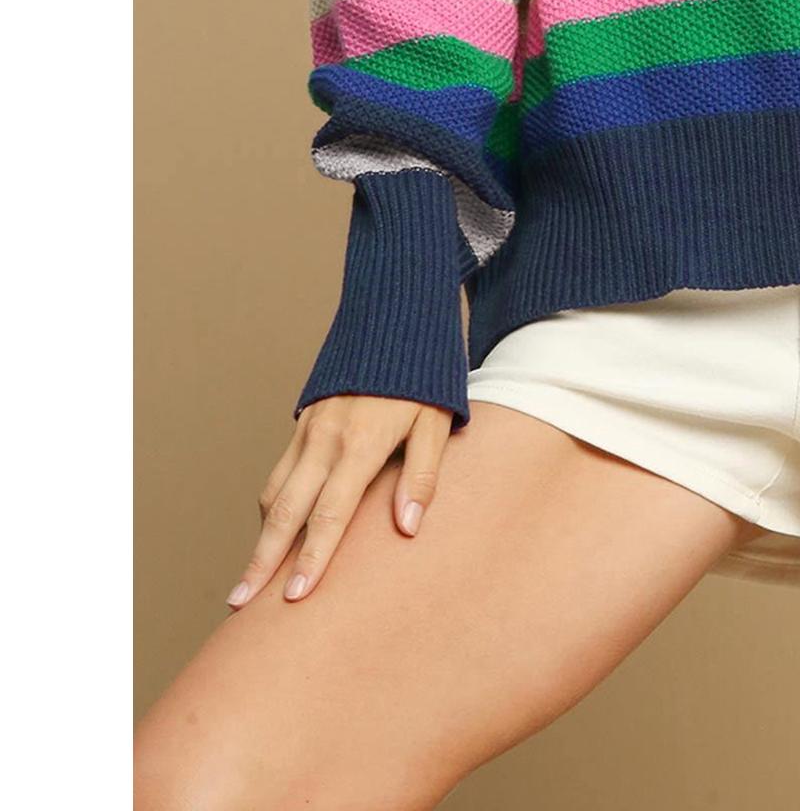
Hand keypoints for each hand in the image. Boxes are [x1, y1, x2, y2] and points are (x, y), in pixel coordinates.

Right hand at [224, 395, 454, 609]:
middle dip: (261, 561)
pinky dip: (271, 507)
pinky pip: (280, 472)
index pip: (330, 514)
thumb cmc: (425, 377)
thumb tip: (407, 528)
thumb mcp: (436, 422)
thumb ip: (421, 475)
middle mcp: (326, 439)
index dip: (312, 558)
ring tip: (248, 580)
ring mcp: (309, 430)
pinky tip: (272, 533)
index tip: (294, 597)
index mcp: (361, 443)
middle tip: (238, 604)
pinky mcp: (303, 422)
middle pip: (285, 511)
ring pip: (274, 492)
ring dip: (260, 537)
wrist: (396, 320)